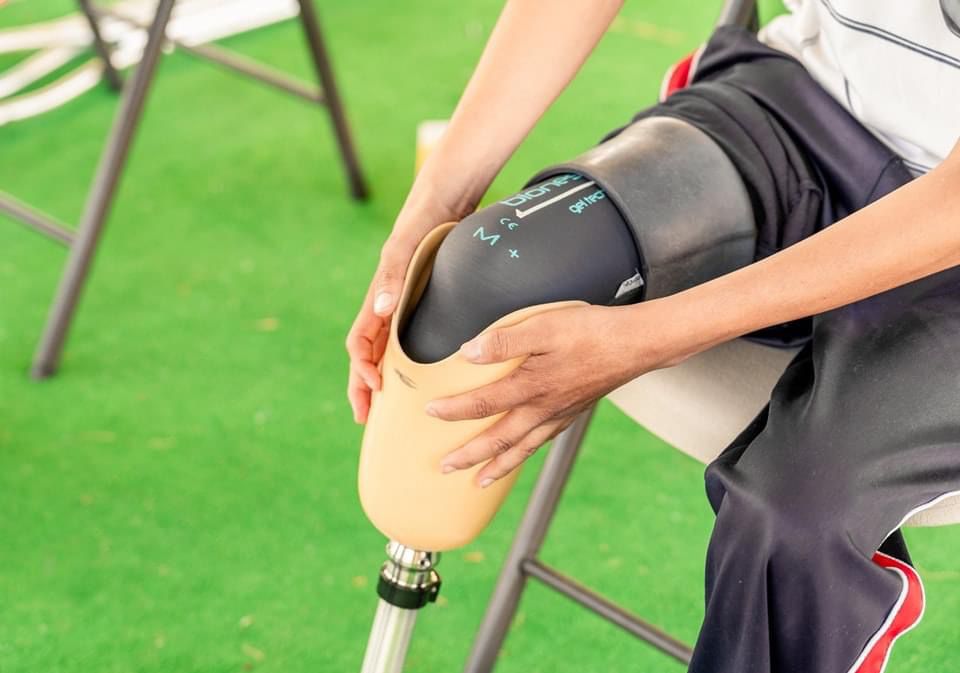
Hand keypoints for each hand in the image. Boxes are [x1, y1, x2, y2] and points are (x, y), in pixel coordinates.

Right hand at [346, 196, 466, 423]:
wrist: (447, 195)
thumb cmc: (423, 219)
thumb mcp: (405, 246)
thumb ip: (392, 275)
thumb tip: (378, 311)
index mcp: (378, 297)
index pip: (360, 344)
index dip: (361, 371)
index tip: (374, 391)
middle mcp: (387, 304)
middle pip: (367, 353)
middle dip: (362, 385)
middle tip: (365, 417)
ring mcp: (404, 303)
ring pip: (386, 349)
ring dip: (382, 376)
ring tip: (385, 405)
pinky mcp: (423, 299)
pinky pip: (408, 337)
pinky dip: (407, 360)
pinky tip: (421, 374)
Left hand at [427, 303, 687, 485]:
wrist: (638, 344)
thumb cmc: (592, 330)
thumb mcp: (545, 325)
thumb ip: (505, 340)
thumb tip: (469, 352)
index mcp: (532, 386)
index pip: (483, 403)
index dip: (454, 410)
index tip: (430, 412)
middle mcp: (544, 408)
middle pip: (499, 439)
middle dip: (470, 455)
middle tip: (445, 468)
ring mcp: (561, 413)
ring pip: (522, 447)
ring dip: (497, 465)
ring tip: (477, 480)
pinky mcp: (575, 411)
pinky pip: (543, 440)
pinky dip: (525, 452)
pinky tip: (520, 453)